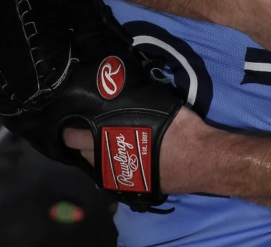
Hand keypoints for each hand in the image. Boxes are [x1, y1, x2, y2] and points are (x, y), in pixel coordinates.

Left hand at [61, 108, 214, 194]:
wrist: (200, 157)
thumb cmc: (177, 126)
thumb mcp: (153, 101)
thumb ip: (130, 98)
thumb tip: (117, 84)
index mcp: (106, 134)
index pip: (72, 135)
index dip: (70, 126)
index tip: (73, 117)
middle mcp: (105, 157)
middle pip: (79, 150)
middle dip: (79, 140)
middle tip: (88, 129)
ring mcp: (116, 175)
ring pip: (93, 164)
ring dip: (94, 154)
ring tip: (105, 142)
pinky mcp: (129, 187)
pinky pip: (110, 175)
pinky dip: (111, 166)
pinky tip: (120, 157)